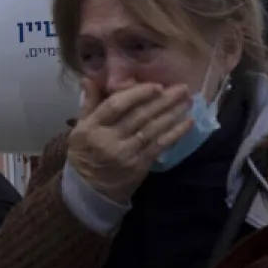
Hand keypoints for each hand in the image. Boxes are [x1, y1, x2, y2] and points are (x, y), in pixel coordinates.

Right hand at [67, 83, 192, 203]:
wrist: (89, 190)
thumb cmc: (85, 154)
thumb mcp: (80, 128)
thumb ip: (89, 103)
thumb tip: (90, 78)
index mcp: (91, 127)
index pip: (116, 105)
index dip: (137, 94)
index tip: (156, 85)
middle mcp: (109, 139)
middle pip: (139, 115)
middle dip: (163, 100)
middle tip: (181, 88)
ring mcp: (126, 153)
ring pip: (153, 128)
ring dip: (173, 113)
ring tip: (188, 100)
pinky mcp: (139, 165)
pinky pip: (160, 145)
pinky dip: (175, 133)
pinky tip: (188, 122)